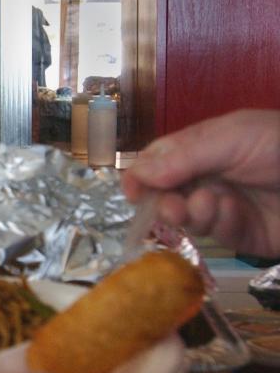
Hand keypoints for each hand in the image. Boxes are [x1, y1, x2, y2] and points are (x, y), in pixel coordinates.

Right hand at [121, 109, 279, 256]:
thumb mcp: (232, 138)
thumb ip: (183, 157)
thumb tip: (135, 174)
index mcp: (201, 148)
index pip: (157, 162)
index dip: (141, 176)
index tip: (132, 192)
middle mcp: (207, 177)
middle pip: (165, 194)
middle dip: (161, 202)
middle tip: (170, 208)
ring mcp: (223, 206)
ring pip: (186, 217)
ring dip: (190, 213)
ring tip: (206, 205)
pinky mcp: (240, 234)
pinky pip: (216, 233)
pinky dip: (219, 222)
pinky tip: (233, 211)